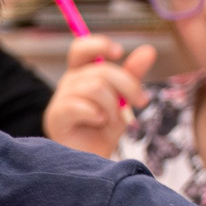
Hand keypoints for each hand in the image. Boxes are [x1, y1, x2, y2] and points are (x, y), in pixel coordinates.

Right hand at [43, 35, 154, 156]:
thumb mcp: (124, 99)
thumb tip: (148, 50)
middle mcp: (69, 83)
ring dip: (113, 106)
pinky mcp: (56, 117)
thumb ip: (132, 75)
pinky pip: (80, 106)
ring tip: (112, 120)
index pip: (81, 47)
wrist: (93, 160)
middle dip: (128, 84)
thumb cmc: (104, 130)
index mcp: (82, 74)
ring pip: (95, 87)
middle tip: (141, 102)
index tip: (119, 52)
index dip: (99, 44)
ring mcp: (60, 100)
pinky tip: (99, 123)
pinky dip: (97, 115)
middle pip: (100, 70)